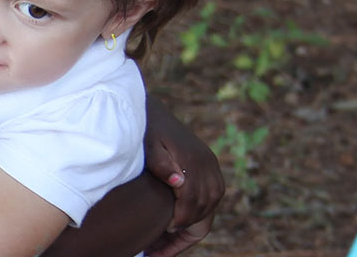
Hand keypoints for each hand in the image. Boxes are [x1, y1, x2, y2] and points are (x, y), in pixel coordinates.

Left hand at [141, 98, 223, 255]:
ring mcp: (211, 165)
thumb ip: (161, 164)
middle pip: (205, 206)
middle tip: (160, 245)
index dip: (180, 220)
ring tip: (167, 239)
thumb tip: (178, 183)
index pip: (193, 200)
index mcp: (194, 160)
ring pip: (211, 204)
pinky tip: (174, 223)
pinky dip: (197, 212)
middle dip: (186, 228)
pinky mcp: (209, 167)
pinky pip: (211, 196)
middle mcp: (208, 164)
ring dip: (193, 223)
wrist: (151, 112)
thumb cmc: (145, 132)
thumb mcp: (148, 146)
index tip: (164, 233)